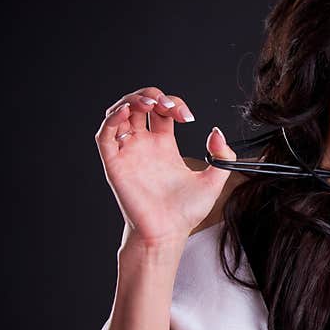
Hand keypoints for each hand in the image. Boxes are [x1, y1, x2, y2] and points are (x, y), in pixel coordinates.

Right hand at [94, 87, 237, 247]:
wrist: (168, 233)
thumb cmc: (186, 212)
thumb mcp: (214, 181)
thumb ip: (223, 156)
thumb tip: (217, 133)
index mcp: (164, 146)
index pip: (161, 111)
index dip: (173, 104)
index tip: (188, 117)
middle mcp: (143, 145)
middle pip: (139, 105)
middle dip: (152, 96)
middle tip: (168, 106)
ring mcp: (128, 153)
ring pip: (119, 113)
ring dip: (131, 100)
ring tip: (150, 103)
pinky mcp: (115, 163)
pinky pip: (105, 135)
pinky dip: (111, 118)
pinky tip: (126, 112)